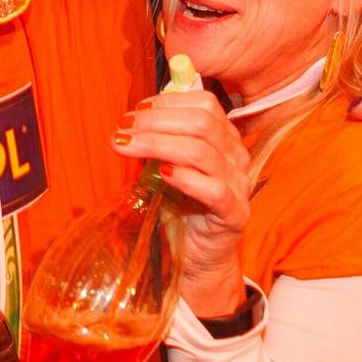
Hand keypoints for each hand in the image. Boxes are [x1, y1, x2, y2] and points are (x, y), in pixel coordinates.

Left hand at [111, 90, 251, 316]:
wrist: (197, 258)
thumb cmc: (180, 208)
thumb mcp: (167, 167)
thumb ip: (159, 142)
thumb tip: (130, 120)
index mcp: (224, 139)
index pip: (205, 105)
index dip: (167, 103)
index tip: (134, 112)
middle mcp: (236, 157)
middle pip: (202, 123)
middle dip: (156, 122)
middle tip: (123, 128)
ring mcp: (238, 185)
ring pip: (202, 152)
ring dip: (158, 144)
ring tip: (127, 146)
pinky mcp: (233, 215)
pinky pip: (212, 190)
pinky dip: (184, 177)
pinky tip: (161, 173)